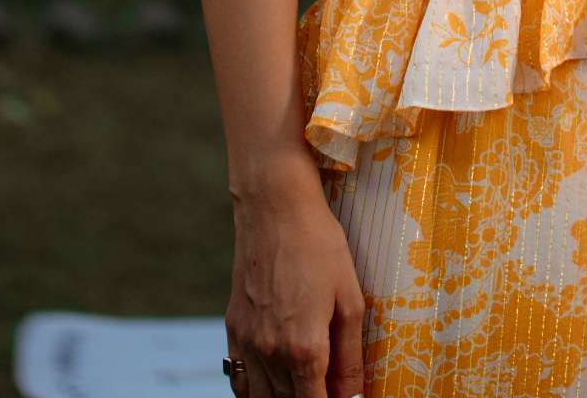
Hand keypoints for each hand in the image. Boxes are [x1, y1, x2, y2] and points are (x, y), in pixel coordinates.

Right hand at [225, 159, 366, 397]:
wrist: (275, 208)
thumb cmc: (320, 247)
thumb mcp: (350, 299)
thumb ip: (350, 356)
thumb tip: (353, 396)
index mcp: (304, 349)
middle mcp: (270, 353)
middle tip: (327, 384)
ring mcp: (248, 342)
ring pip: (263, 397)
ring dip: (283, 397)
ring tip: (304, 382)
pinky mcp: (233, 327)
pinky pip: (239, 378)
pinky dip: (255, 390)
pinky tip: (273, 382)